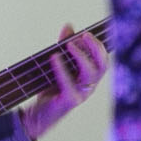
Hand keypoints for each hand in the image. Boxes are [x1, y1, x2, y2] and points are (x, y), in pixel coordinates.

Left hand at [21, 26, 109, 140]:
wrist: (37, 114)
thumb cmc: (50, 89)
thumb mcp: (57, 64)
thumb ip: (64, 46)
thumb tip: (69, 26)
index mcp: (90, 77)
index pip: (102, 59)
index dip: (97, 45)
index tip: (87, 33)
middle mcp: (90, 85)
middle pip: (103, 65)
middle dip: (95, 47)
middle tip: (83, 35)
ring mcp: (82, 94)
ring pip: (91, 73)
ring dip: (81, 56)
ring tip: (68, 44)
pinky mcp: (71, 101)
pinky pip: (70, 83)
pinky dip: (61, 69)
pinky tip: (54, 57)